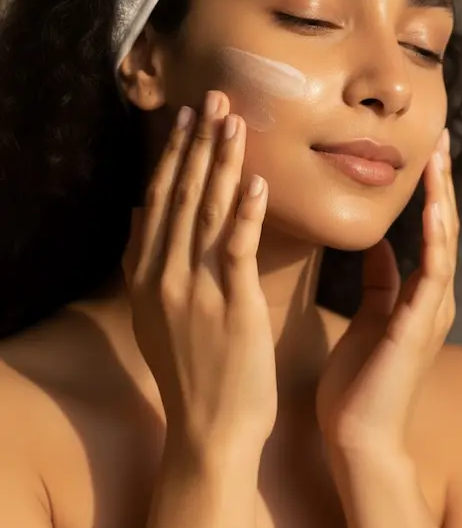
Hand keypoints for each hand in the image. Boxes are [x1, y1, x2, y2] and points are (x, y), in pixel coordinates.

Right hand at [123, 91, 275, 458]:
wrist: (210, 429)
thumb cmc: (193, 370)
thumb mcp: (157, 314)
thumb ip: (147, 262)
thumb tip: (141, 215)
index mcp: (148, 275)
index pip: (160, 201)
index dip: (174, 156)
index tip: (188, 118)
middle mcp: (164, 276)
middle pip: (181, 196)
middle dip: (199, 144)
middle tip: (215, 98)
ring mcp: (196, 290)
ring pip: (207, 213)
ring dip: (221, 163)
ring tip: (234, 121)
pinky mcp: (231, 306)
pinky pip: (236, 250)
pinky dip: (244, 213)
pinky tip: (255, 181)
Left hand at [316, 129, 457, 457]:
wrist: (357, 438)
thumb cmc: (358, 384)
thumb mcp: (369, 319)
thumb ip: (382, 282)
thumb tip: (382, 246)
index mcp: (418, 296)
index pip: (427, 231)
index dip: (427, 192)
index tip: (423, 153)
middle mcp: (433, 299)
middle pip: (442, 228)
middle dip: (440, 182)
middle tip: (438, 137)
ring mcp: (432, 312)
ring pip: (443, 241)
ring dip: (442, 197)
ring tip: (439, 155)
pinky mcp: (420, 325)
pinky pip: (433, 271)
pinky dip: (435, 236)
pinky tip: (433, 204)